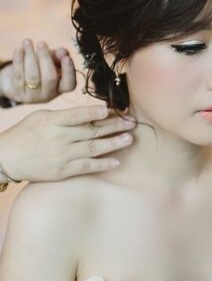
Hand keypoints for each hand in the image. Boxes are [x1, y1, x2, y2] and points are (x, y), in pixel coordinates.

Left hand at [0, 39, 75, 103]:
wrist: (17, 84)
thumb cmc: (40, 69)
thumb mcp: (52, 61)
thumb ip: (60, 55)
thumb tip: (63, 52)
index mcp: (61, 88)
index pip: (69, 84)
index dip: (69, 72)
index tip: (67, 58)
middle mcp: (48, 94)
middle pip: (50, 78)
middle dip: (46, 59)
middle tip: (42, 43)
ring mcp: (32, 96)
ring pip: (32, 76)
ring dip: (30, 57)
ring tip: (27, 41)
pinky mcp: (17, 93)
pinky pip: (18, 75)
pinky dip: (18, 61)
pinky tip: (18, 50)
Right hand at [0, 106, 134, 181]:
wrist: (7, 158)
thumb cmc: (27, 133)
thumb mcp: (42, 117)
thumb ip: (66, 115)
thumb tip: (94, 113)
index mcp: (52, 121)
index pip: (77, 115)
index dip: (95, 112)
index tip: (110, 109)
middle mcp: (58, 138)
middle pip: (91, 130)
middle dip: (114, 126)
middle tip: (132, 123)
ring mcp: (61, 156)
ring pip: (93, 148)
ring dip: (114, 143)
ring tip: (129, 138)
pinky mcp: (62, 171)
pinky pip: (86, 167)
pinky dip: (102, 164)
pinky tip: (116, 161)